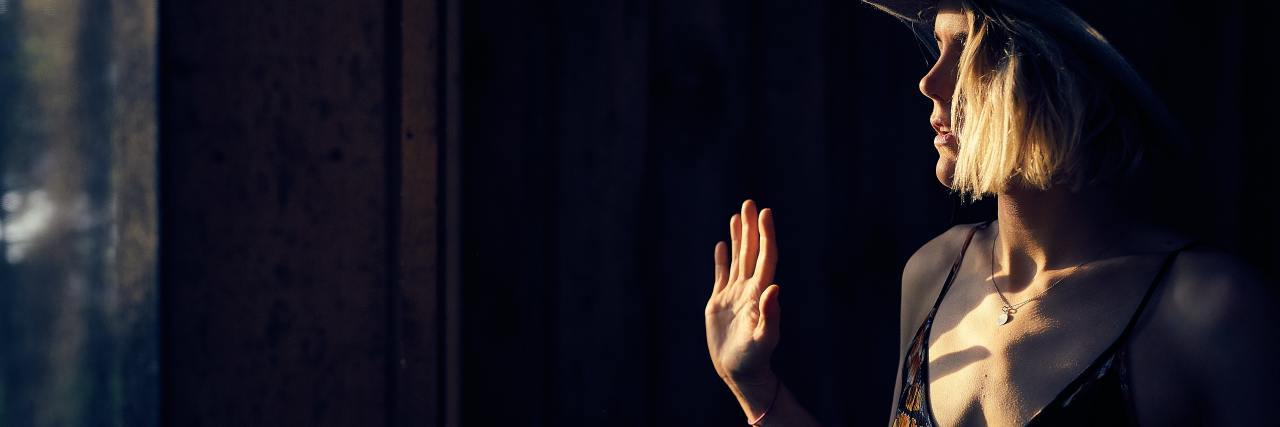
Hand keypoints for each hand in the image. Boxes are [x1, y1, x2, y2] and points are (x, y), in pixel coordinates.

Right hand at [705, 199, 780, 386]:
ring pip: (737, 259)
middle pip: (751, 252)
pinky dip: (722, 259)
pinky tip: (723, 245)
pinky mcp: (720, 303)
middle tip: (750, 203)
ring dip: (738, 237)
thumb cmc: (754, 359)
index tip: (765, 213)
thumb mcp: (763, 339)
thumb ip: (770, 315)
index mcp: (759, 293)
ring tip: (738, 215)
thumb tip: (774, 288)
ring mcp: (734, 294)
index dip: (765, 235)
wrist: (739, 372)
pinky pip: (721, 275)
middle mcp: (748, 289)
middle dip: (750, 227)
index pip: (764, 257)